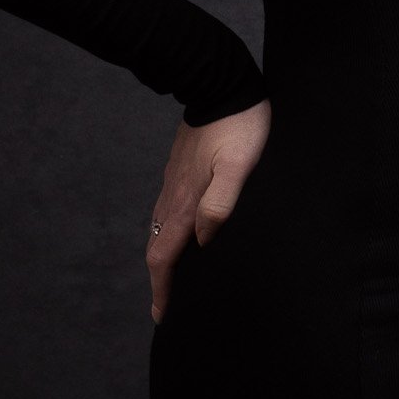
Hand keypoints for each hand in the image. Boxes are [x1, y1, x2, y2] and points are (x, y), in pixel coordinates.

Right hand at [145, 97, 271, 322]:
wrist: (221, 84)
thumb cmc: (240, 126)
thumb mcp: (238, 166)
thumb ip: (220, 203)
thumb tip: (205, 240)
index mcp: (185, 201)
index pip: (165, 255)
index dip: (163, 289)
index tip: (163, 315)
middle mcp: (173, 195)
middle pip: (157, 247)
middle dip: (159, 280)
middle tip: (164, 307)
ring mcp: (174, 181)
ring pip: (160, 229)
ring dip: (163, 257)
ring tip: (171, 278)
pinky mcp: (179, 169)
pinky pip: (167, 210)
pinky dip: (169, 233)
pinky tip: (182, 233)